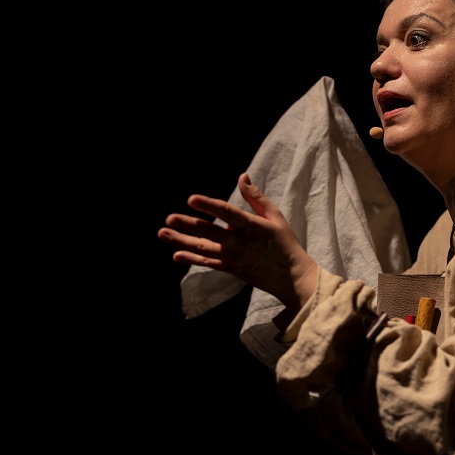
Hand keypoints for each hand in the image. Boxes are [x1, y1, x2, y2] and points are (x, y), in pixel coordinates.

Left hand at [157, 172, 318, 311]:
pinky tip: (176, 254)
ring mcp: (232, 257)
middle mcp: (238, 242)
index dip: (208, 205)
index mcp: (250, 226)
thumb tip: (242, 176)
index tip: (192, 199)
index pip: (226, 213)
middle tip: (169, 218)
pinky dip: (191, 260)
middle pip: (208, 231)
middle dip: (187, 224)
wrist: (291, 277)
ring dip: (181, 240)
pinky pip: (207, 263)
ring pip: (202, 248)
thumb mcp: (275, 216)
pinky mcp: (230, 268)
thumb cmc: (284, 243)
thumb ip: (256, 197)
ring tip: (163, 233)